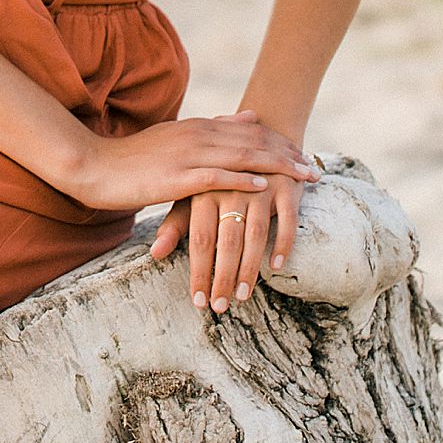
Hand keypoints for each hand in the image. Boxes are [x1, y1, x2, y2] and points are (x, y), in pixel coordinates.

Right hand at [69, 107, 320, 214]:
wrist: (94, 165)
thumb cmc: (132, 159)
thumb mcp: (174, 138)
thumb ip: (209, 130)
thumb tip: (247, 118)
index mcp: (195, 127)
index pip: (247, 132)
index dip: (278, 143)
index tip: (303, 155)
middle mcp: (196, 136)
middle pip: (252, 143)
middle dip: (287, 156)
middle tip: (315, 170)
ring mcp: (186, 155)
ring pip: (241, 157)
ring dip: (276, 167)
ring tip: (303, 177)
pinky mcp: (175, 176)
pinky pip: (215, 177)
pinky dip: (241, 179)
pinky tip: (262, 186)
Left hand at [147, 169, 308, 310]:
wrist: (258, 136)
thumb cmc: (220, 176)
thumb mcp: (195, 194)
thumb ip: (177, 223)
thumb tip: (155, 253)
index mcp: (206, 190)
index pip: (200, 237)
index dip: (199, 270)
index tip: (198, 301)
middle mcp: (232, 188)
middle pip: (227, 240)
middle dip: (223, 277)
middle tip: (220, 307)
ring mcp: (261, 187)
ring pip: (256, 234)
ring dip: (250, 268)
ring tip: (243, 296)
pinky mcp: (287, 187)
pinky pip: (287, 220)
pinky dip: (282, 244)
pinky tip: (276, 267)